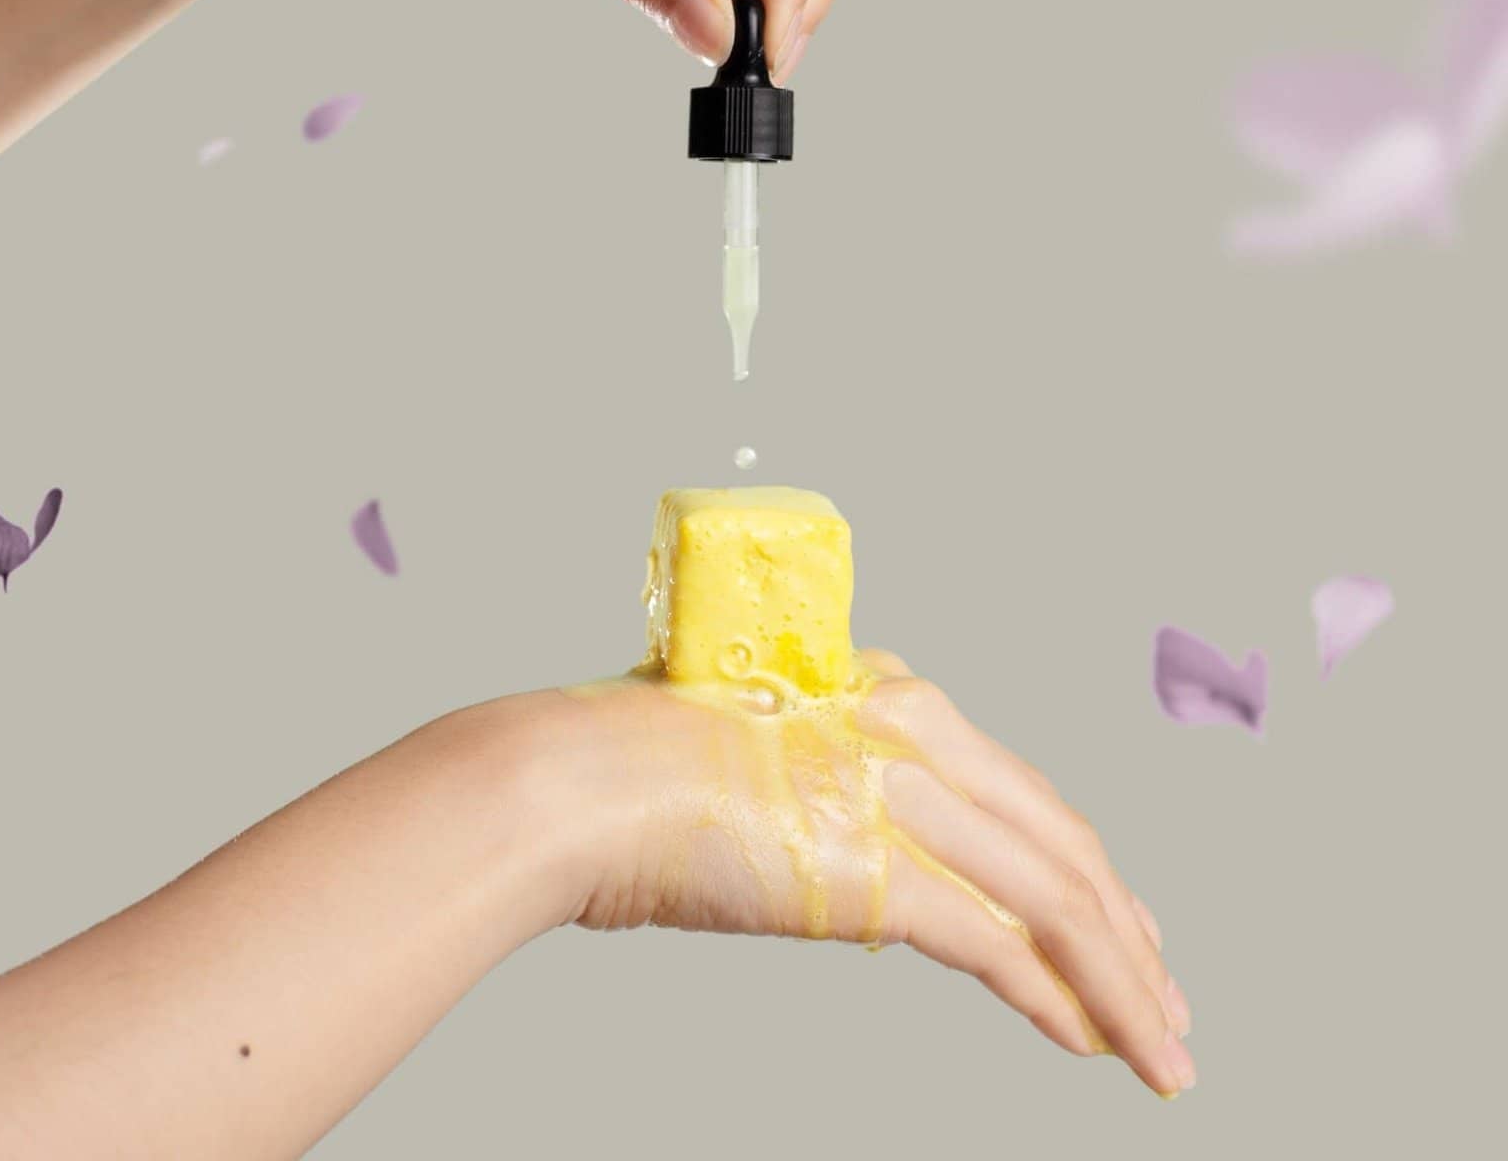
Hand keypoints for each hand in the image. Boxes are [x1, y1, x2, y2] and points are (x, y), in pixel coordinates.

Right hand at [561, 653, 1196, 1097]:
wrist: (580, 780)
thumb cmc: (636, 764)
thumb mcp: (760, 755)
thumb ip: (826, 784)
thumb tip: (842, 837)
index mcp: (895, 699)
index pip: (1023, 792)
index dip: (1086, 864)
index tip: (1122, 919)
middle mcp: (917, 735)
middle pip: (1062, 843)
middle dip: (1128, 931)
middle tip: (1169, 998)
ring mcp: (903, 801)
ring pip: (1056, 898)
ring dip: (1121, 983)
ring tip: (1161, 1051)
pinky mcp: (879, 873)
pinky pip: (1001, 948)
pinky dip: (1064, 1000)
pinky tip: (1094, 1045)